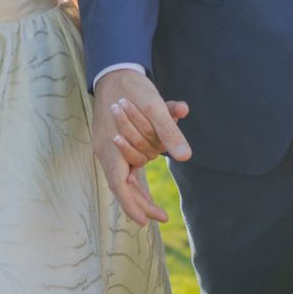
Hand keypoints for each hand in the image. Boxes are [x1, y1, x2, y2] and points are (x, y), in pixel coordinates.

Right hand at [91, 70, 190, 226]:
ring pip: (125, 175)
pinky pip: (125, 163)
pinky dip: (136, 175)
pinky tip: (145, 189)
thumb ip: (169, 131)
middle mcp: (107, 150)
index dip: (131, 204)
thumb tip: (185, 157)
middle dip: (140, 202)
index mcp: (112, 146)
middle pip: (122, 185)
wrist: (114, 70)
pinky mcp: (113, 142)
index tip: (143, 222)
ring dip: (139, 189)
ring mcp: (108, 147)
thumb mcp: (154, 106)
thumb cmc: (132, 88)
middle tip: (162, 217)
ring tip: (157, 210)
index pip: (119, 184)